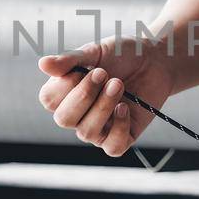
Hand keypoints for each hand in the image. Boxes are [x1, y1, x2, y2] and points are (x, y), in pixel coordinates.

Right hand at [36, 35, 175, 157]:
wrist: (156, 60)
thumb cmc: (122, 55)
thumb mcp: (95, 51)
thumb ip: (70, 60)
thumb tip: (42, 64)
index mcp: (65, 93)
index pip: (49, 100)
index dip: (65, 86)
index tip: (88, 66)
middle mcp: (78, 115)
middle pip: (64, 119)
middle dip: (84, 95)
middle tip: (104, 74)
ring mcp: (99, 128)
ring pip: (87, 132)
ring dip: (103, 106)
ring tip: (119, 84)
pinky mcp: (122, 137)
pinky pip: (112, 147)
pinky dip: (118, 127)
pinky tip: (125, 108)